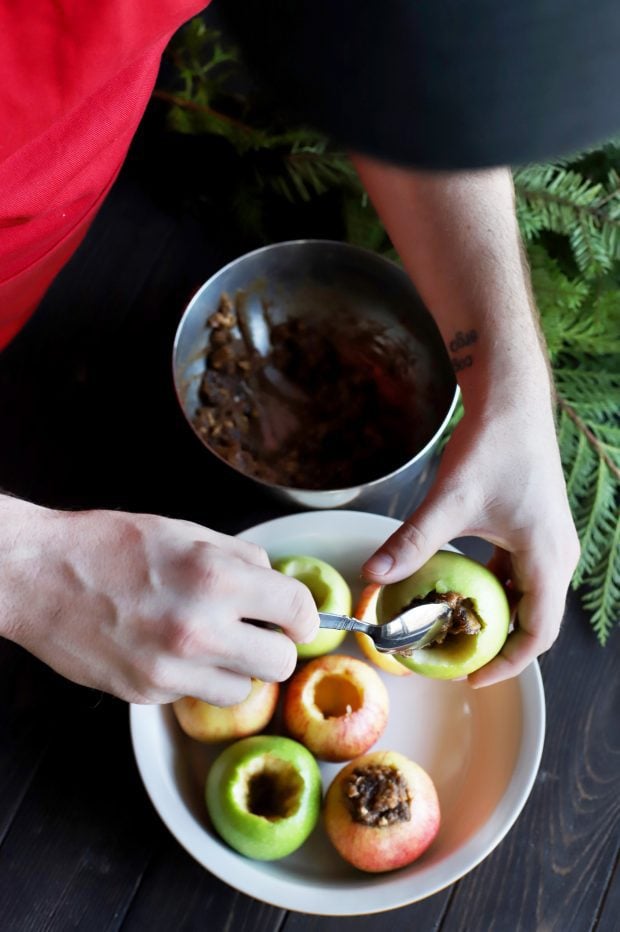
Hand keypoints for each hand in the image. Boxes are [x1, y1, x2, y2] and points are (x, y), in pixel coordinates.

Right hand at [0, 499, 318, 704]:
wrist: (38, 577)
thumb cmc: (109, 545)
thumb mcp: (184, 531)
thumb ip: (240, 558)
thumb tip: (276, 581)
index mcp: (215, 576)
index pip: (298, 610)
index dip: (304, 613)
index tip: (296, 617)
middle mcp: (199, 628)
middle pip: (282, 662)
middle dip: (276, 646)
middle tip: (258, 632)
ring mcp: (172, 669)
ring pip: (245, 690)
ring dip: (238, 669)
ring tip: (212, 642)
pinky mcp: (147, 694)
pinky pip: (197, 695)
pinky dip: (196, 678)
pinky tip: (172, 650)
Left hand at [362, 397, 579, 685]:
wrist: (512, 402)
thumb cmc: (493, 446)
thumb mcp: (451, 500)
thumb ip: (414, 540)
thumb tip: (374, 574)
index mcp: (547, 558)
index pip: (538, 632)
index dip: (507, 664)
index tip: (470, 679)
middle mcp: (556, 556)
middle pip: (533, 620)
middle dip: (494, 644)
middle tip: (452, 657)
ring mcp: (547, 543)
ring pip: (524, 597)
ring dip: (491, 616)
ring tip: (450, 629)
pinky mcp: (533, 530)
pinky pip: (516, 574)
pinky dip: (490, 588)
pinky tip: (456, 587)